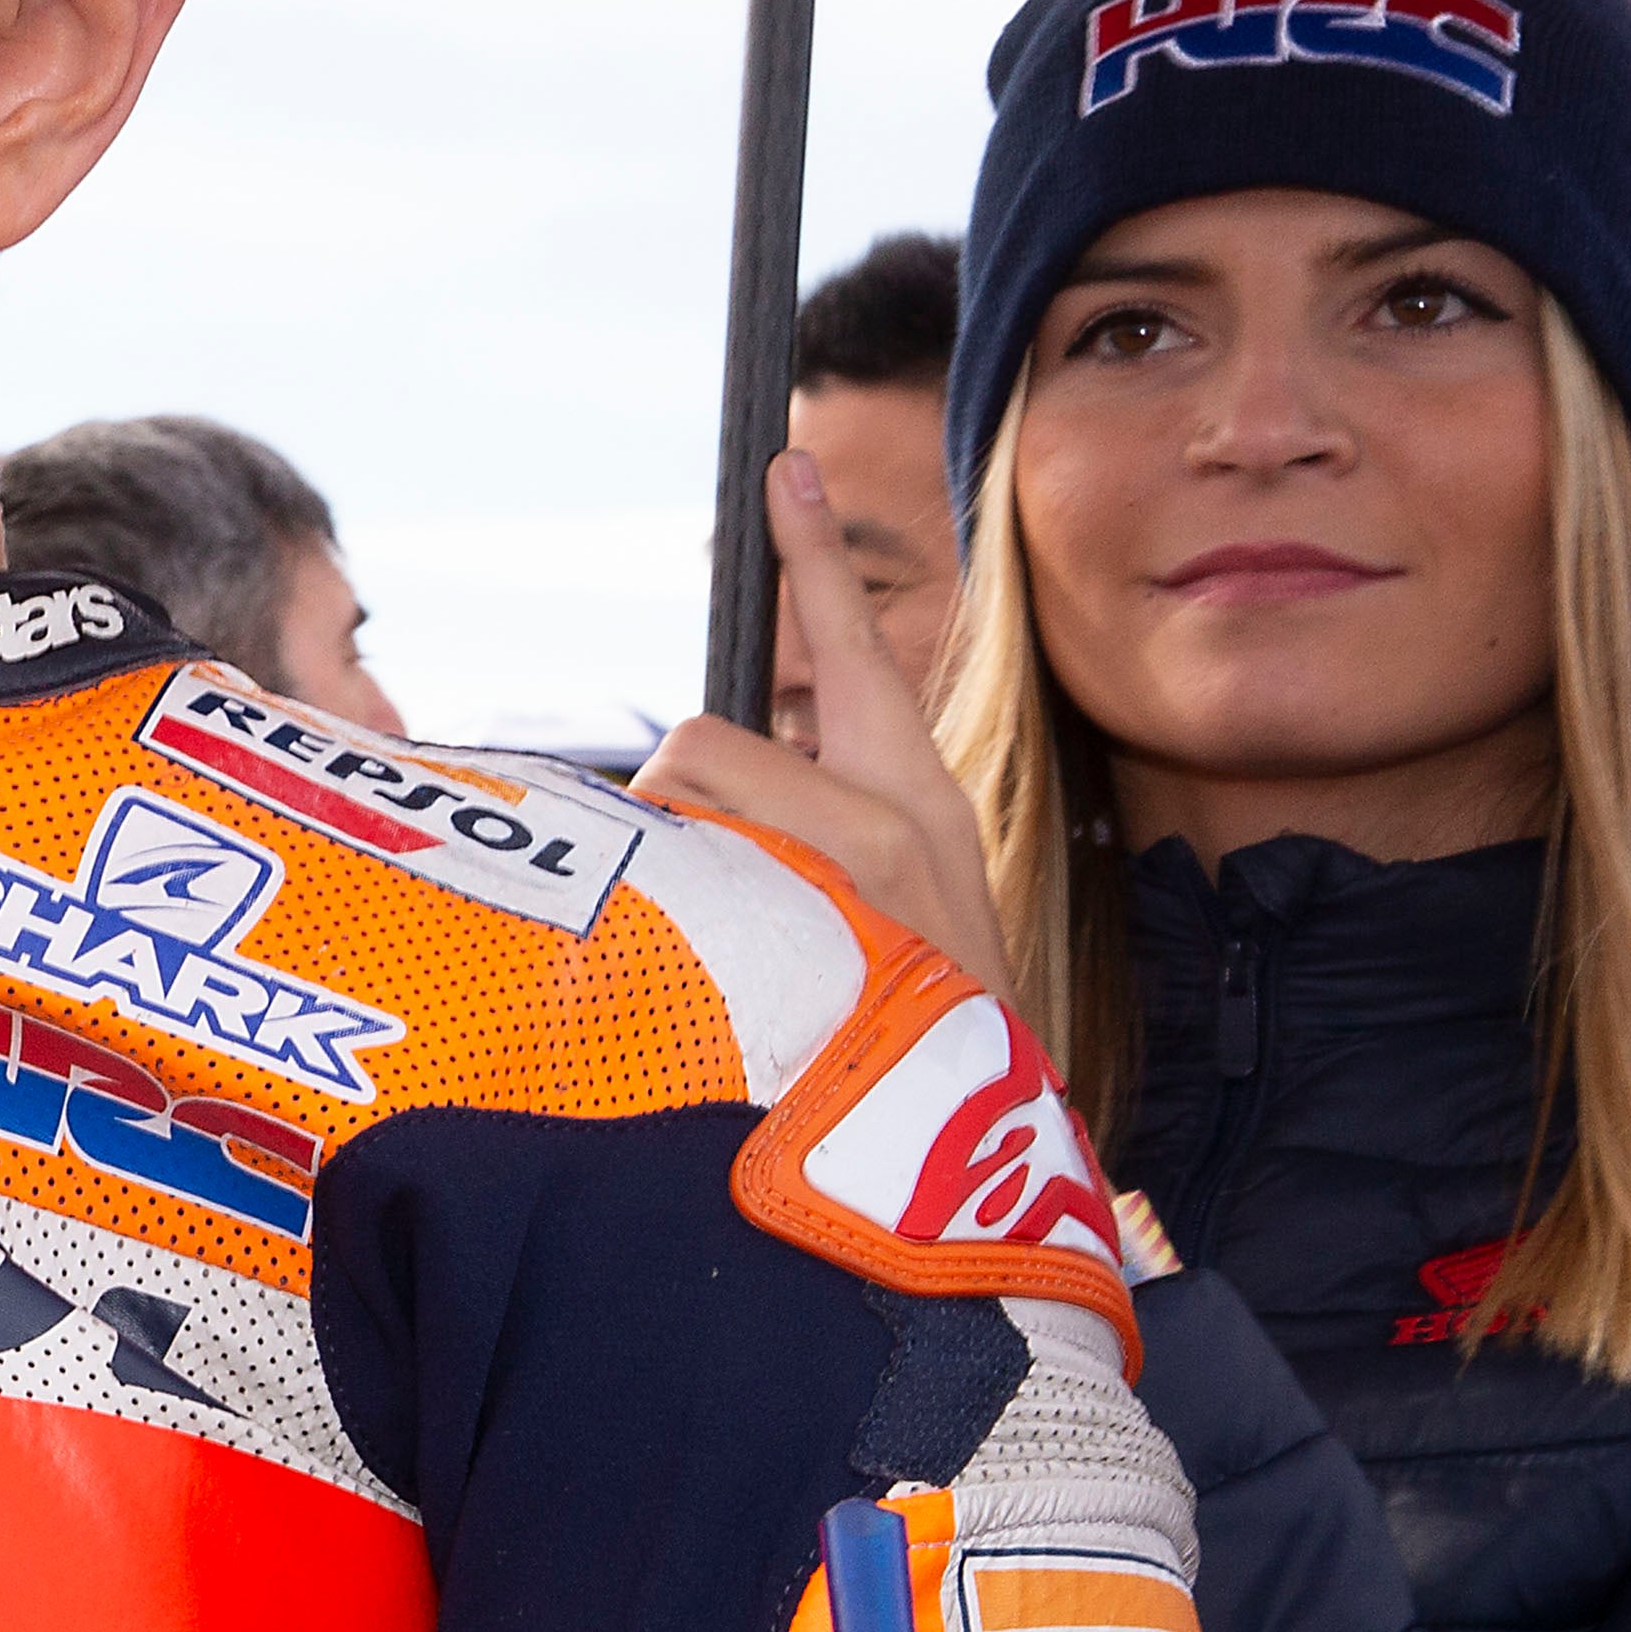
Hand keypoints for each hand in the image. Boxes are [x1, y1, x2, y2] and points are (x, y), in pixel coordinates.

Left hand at [636, 451, 1016, 1003]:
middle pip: (704, 742)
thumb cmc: (919, 1034)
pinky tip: (706, 1011)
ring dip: (664, 886)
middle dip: (675, 806)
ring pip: (678, 819)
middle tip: (706, 897)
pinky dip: (654, 944)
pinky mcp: (795, 943)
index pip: (857, 651)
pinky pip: (667, 899)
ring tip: (724, 972)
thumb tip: (711, 798)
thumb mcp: (903, 915)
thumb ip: (820, 842)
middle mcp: (889, 823)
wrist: (976, 1163)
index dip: (816, 559)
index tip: (784, 468)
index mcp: (918, 805)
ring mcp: (840, 881)